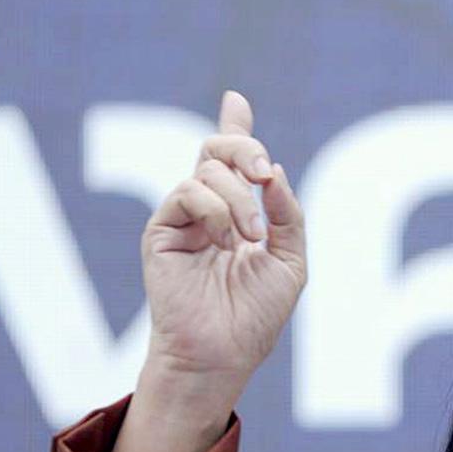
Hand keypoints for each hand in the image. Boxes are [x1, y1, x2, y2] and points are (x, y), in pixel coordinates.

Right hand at [137, 89, 305, 414]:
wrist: (223, 351)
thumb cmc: (256, 316)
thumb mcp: (291, 261)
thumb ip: (289, 216)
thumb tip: (273, 173)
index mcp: (240, 215)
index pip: (234, 164)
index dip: (236, 128)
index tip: (236, 99)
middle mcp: (209, 211)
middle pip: (217, 149)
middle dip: (245, 147)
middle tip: (265, 174)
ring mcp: (183, 218)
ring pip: (209, 170)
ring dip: (241, 200)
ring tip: (251, 239)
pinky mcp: (161, 230)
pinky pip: (188, 192)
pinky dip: (216, 210)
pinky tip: (226, 242)